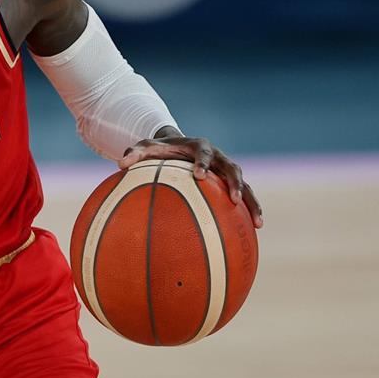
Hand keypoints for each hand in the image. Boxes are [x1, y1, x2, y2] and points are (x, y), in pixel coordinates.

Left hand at [119, 133, 262, 228]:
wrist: (176, 146)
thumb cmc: (159, 149)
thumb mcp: (144, 147)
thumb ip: (134, 153)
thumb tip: (120, 163)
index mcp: (198, 145)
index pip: (204, 152)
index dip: (203, 163)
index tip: (199, 175)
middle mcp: (218, 157)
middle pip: (232, 168)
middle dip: (235, 184)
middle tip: (233, 199)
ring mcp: (226, 171)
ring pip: (245, 185)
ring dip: (252, 202)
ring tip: (258, 223)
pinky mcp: (229, 184)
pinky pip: (244, 198)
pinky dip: (250, 212)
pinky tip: (255, 231)